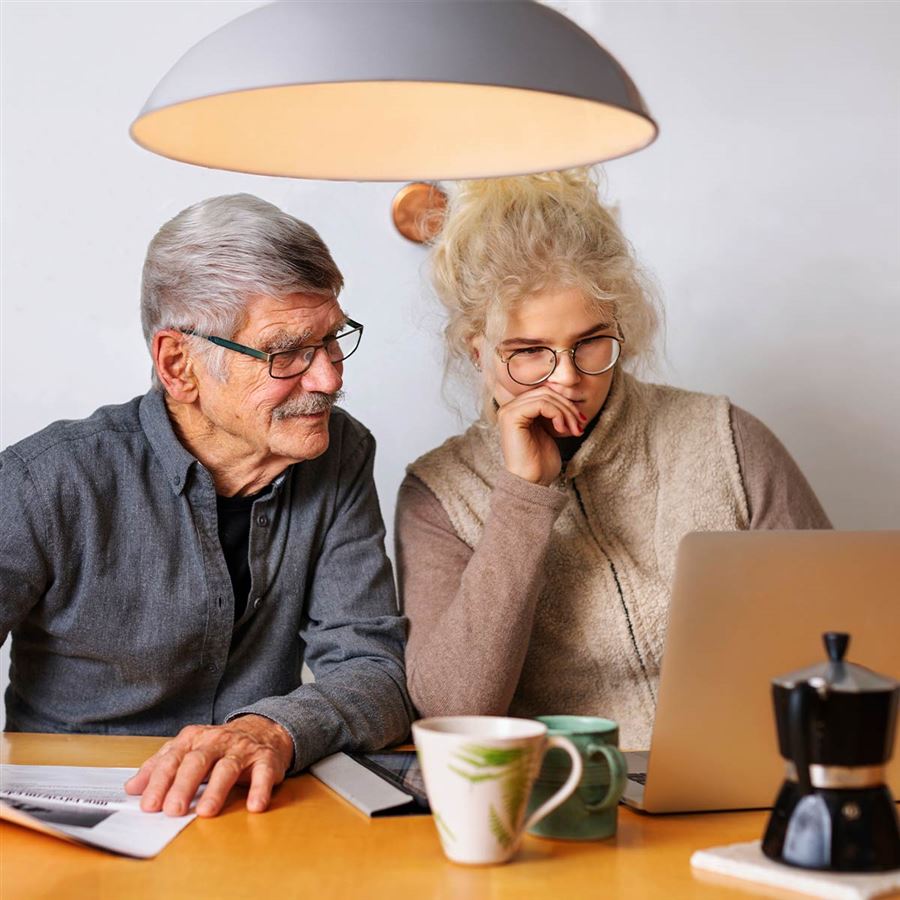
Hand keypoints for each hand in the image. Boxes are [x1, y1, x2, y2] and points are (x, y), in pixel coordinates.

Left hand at [124, 715, 293, 816]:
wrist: (263, 729)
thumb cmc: (219, 746)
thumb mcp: (187, 750)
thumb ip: (160, 767)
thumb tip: (132, 788)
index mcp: (194, 739)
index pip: (173, 759)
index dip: (159, 782)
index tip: (148, 805)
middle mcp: (217, 741)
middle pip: (197, 761)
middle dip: (183, 786)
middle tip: (173, 810)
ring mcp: (242, 749)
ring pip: (227, 768)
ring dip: (216, 790)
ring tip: (205, 812)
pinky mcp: (266, 759)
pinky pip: (263, 773)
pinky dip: (259, 789)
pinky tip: (254, 805)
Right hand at [495, 384, 585, 484]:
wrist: (531, 483)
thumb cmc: (541, 462)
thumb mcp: (550, 431)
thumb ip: (553, 413)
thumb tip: (569, 398)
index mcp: (518, 410)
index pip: (545, 392)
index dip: (566, 403)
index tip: (580, 420)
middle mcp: (510, 408)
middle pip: (546, 392)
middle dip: (568, 407)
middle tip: (579, 425)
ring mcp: (508, 411)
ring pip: (545, 396)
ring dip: (565, 412)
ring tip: (573, 430)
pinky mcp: (511, 417)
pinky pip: (541, 404)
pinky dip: (557, 414)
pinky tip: (561, 429)